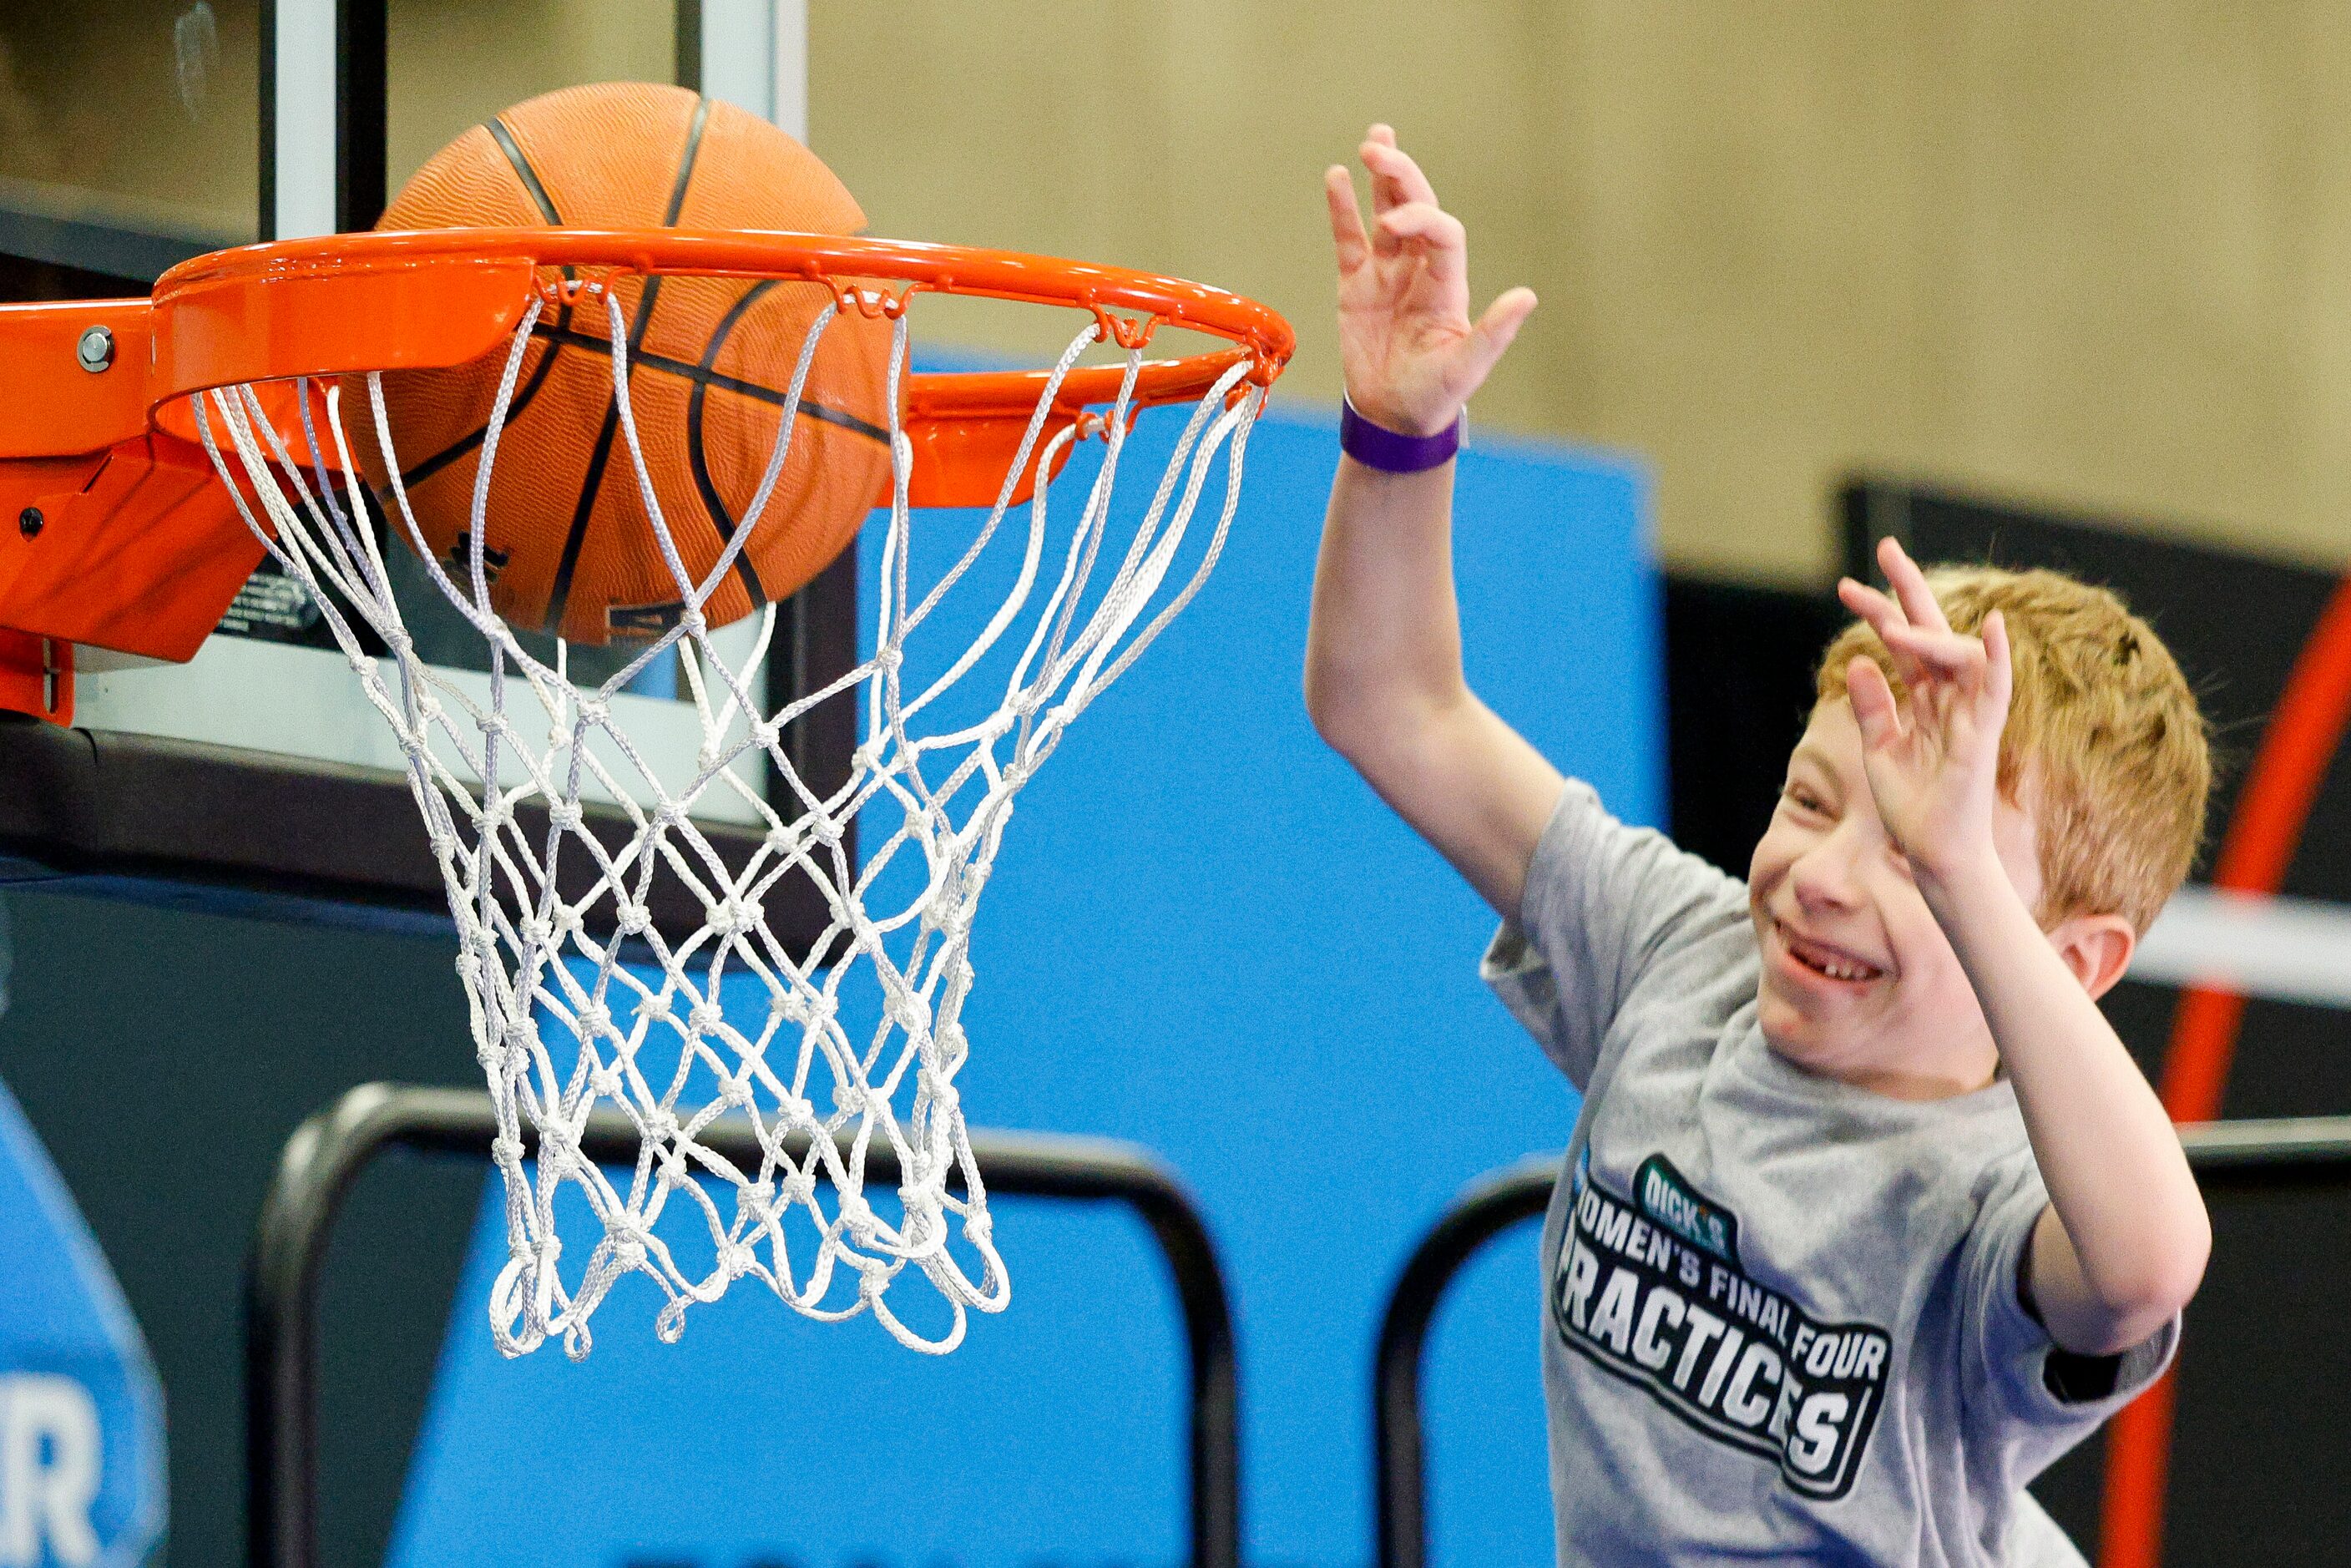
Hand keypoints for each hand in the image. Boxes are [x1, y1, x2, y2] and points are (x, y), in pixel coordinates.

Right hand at [1323, 125, 1536, 436]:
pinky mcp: (1356, 286)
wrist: (1394, 416)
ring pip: (1384, 214)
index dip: (1420, 217)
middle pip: (1416, 209)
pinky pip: (1349, 241)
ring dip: (1382, 179)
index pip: (1440, 232)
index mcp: (1448, 284)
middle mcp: (1420, 270)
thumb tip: (1526, 298)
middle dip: (1401, 176)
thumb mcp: (1467, 367)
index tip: (1391, 223)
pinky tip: (1337, 179)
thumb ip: (1493, 332)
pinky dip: (1342, 211)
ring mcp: (1387, 274)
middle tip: (1378, 146)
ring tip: (1374, 140)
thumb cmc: (1435, 394)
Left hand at [1835, 537, 2013, 884]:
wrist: (1936, 857)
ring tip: (1887, 622)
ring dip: (1926, 630)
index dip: (1879, 609)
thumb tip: (1859, 662)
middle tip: (1884, 546)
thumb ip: (1873, 707)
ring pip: (1957, 653)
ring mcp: (1969, 714)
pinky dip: (1997, 658)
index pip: (1903, 642)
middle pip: (1932, 630)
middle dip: (1909, 588)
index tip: (1847, 583)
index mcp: (1923, 701)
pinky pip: (1995, 690)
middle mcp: (1949, 699)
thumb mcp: (1879, 751)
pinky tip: (1992, 626)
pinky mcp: (1983, 737)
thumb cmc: (1913, 810)